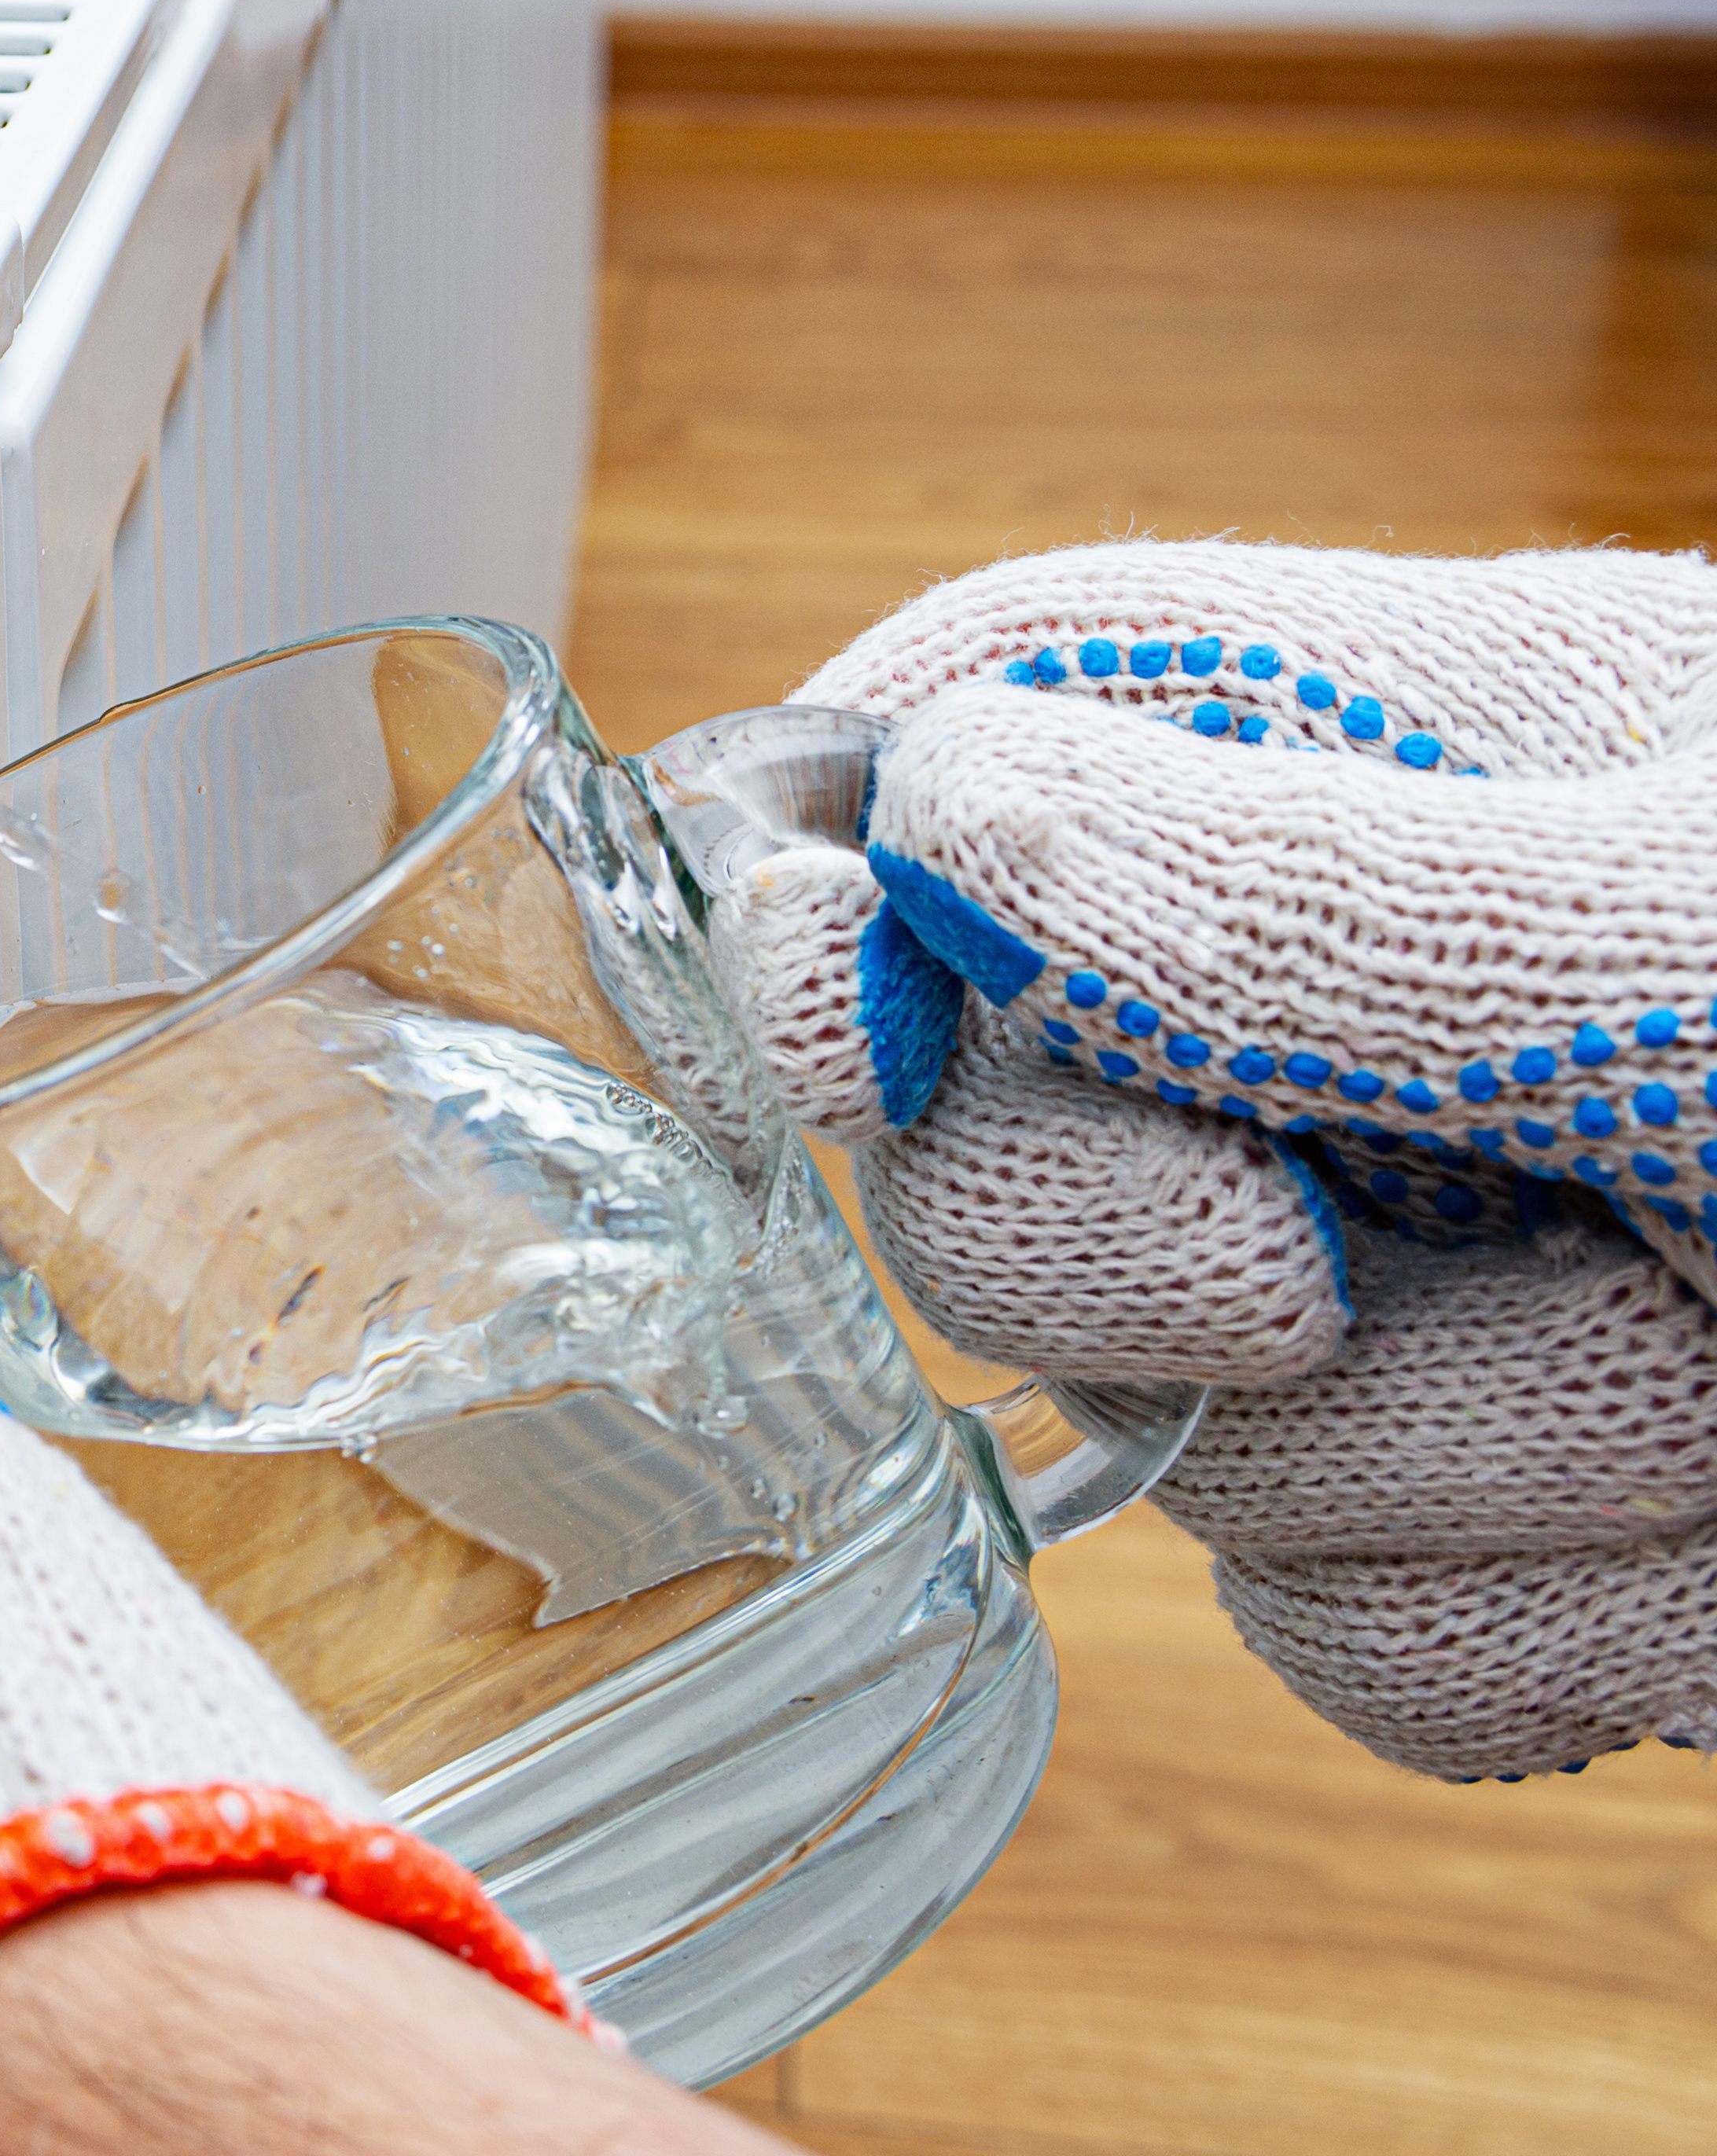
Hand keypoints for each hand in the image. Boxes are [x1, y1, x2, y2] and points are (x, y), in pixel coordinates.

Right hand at [710, 541, 1716, 1778]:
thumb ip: (1356, 899)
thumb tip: (960, 847)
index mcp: (1411, 752)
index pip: (969, 738)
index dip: (827, 883)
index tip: (833, 1041)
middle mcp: (1382, 1009)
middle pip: (989, 1132)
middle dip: (1118, 1241)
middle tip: (1306, 1271)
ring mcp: (1451, 1276)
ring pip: (1187, 1441)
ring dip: (1468, 1464)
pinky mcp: (1534, 1516)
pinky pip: (1357, 1640)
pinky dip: (1552, 1631)